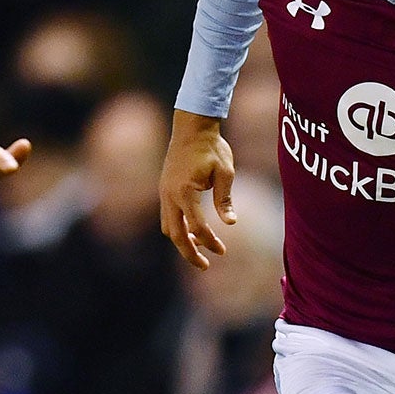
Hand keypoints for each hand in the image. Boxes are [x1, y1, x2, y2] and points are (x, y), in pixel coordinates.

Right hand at [160, 111, 236, 268]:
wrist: (191, 127)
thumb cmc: (212, 147)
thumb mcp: (225, 172)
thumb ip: (225, 199)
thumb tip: (230, 224)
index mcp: (185, 192)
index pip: (197, 226)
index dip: (210, 241)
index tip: (222, 251)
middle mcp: (170, 195)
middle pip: (176, 235)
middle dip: (189, 253)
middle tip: (204, 267)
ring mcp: (164, 193)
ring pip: (168, 228)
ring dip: (182, 241)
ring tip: (199, 250)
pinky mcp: (164, 190)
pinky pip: (167, 217)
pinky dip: (178, 228)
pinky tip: (192, 231)